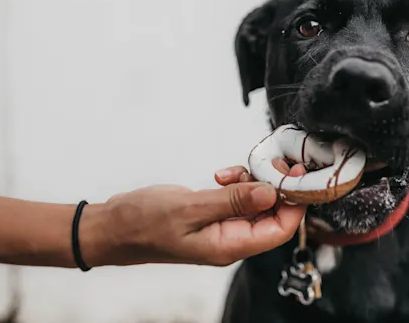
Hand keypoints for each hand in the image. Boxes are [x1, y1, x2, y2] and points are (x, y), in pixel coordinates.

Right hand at [80, 163, 305, 266]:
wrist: (111, 227)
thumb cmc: (143, 223)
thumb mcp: (191, 208)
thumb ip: (234, 200)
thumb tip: (272, 192)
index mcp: (230, 247)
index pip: (281, 229)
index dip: (295, 202)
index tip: (296, 174)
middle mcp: (231, 240)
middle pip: (273, 214)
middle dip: (275, 186)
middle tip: (269, 161)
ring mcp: (221, 228)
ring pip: (255, 203)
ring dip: (253, 182)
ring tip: (235, 170)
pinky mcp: (212, 215)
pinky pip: (237, 198)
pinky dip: (236, 183)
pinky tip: (221, 175)